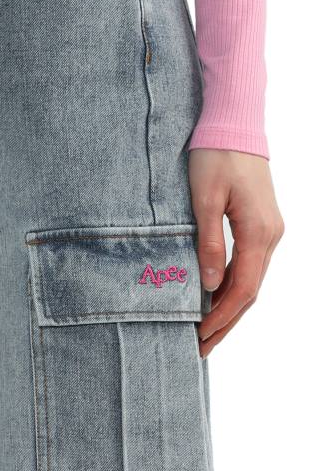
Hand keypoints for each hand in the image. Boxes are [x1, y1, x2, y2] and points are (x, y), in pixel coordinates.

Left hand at [188, 149, 284, 357]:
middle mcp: (271, 236)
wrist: (234, 125)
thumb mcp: (204, 199)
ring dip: (230, 306)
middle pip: (250, 291)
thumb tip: (208, 286)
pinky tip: (216, 295)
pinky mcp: (261, 223)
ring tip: (207, 329)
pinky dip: (233, 284)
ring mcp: (269, 230)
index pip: (242, 289)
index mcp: (259, 232)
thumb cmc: (216, 156)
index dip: (221, 316)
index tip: (200, 336)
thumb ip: (209, 243)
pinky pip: (249, 263)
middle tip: (201, 345)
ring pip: (251, 279)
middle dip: (226, 321)